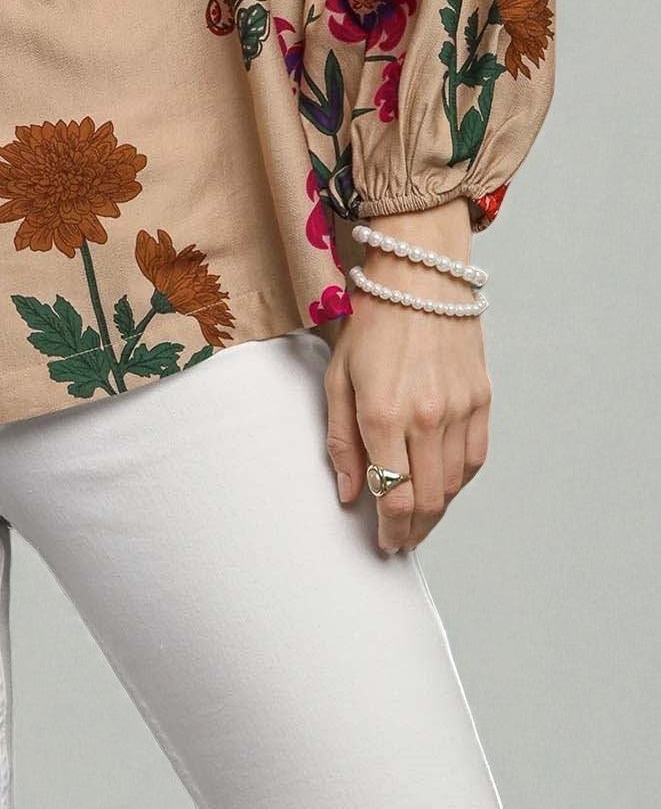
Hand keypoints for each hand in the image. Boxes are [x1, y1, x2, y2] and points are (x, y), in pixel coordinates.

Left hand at [323, 199, 491, 555]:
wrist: (420, 278)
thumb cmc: (372, 322)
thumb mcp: (338, 377)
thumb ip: (342, 441)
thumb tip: (349, 494)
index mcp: (384, 413)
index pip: (392, 496)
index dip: (389, 529)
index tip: (383, 542)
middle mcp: (426, 417)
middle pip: (427, 500)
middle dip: (412, 529)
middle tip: (400, 540)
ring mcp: (459, 409)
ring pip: (453, 485)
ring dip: (436, 511)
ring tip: (418, 518)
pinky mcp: (481, 399)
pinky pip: (474, 458)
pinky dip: (459, 481)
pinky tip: (443, 485)